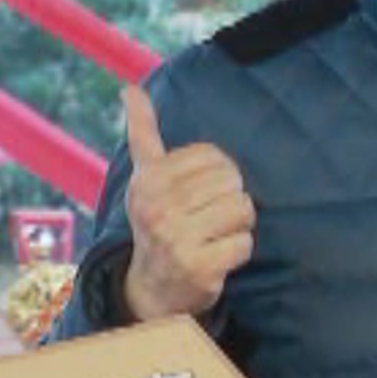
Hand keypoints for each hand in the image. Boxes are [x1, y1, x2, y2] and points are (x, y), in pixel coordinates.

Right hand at [118, 85, 255, 321]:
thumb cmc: (157, 222)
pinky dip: (238, 251)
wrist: (149, 288)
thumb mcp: (146, 177)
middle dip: (229, 200)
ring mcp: (176, 240)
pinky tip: (216, 258)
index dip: (218, 175)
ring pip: (243, 210)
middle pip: (233, 183)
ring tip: (212, 236)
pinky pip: (245, 244)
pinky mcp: (198, 268)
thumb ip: (143, 133)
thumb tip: (131, 89)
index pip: (216, 158)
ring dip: (236, 226)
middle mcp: (157, 208)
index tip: (196, 194)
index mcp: (149, 180)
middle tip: (206, 219)